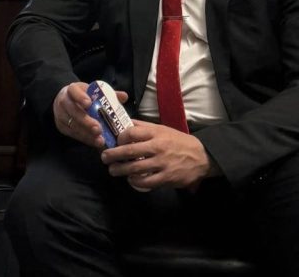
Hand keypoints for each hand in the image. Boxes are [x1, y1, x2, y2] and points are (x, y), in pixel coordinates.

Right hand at [52, 82, 127, 148]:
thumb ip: (109, 94)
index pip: (73, 91)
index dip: (80, 97)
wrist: (67, 101)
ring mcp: (61, 115)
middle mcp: (64, 101)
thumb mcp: (93, 92)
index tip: (89, 104)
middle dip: (86, 121)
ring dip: (87, 133)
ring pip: (72, 124)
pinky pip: (73, 134)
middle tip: (98, 128)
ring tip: (100, 140)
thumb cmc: (84, 96)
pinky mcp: (62, 127)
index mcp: (72, 89)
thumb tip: (124, 96)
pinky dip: (85, 138)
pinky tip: (95, 142)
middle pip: (73, 110)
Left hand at [100, 120, 216, 190]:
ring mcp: (162, 163)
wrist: (201, 156)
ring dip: (120, 170)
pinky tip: (130, 179)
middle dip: (113, 155)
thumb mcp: (161, 129)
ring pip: (135, 168)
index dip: (120, 137)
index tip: (114, 142)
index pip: (132, 132)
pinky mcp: (166, 178)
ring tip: (113, 170)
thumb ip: (143, 126)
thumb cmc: (177, 141)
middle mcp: (157, 147)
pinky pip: (146, 182)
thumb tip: (124, 123)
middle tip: (104, 158)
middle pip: (130, 151)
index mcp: (155, 133)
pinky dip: (135, 181)